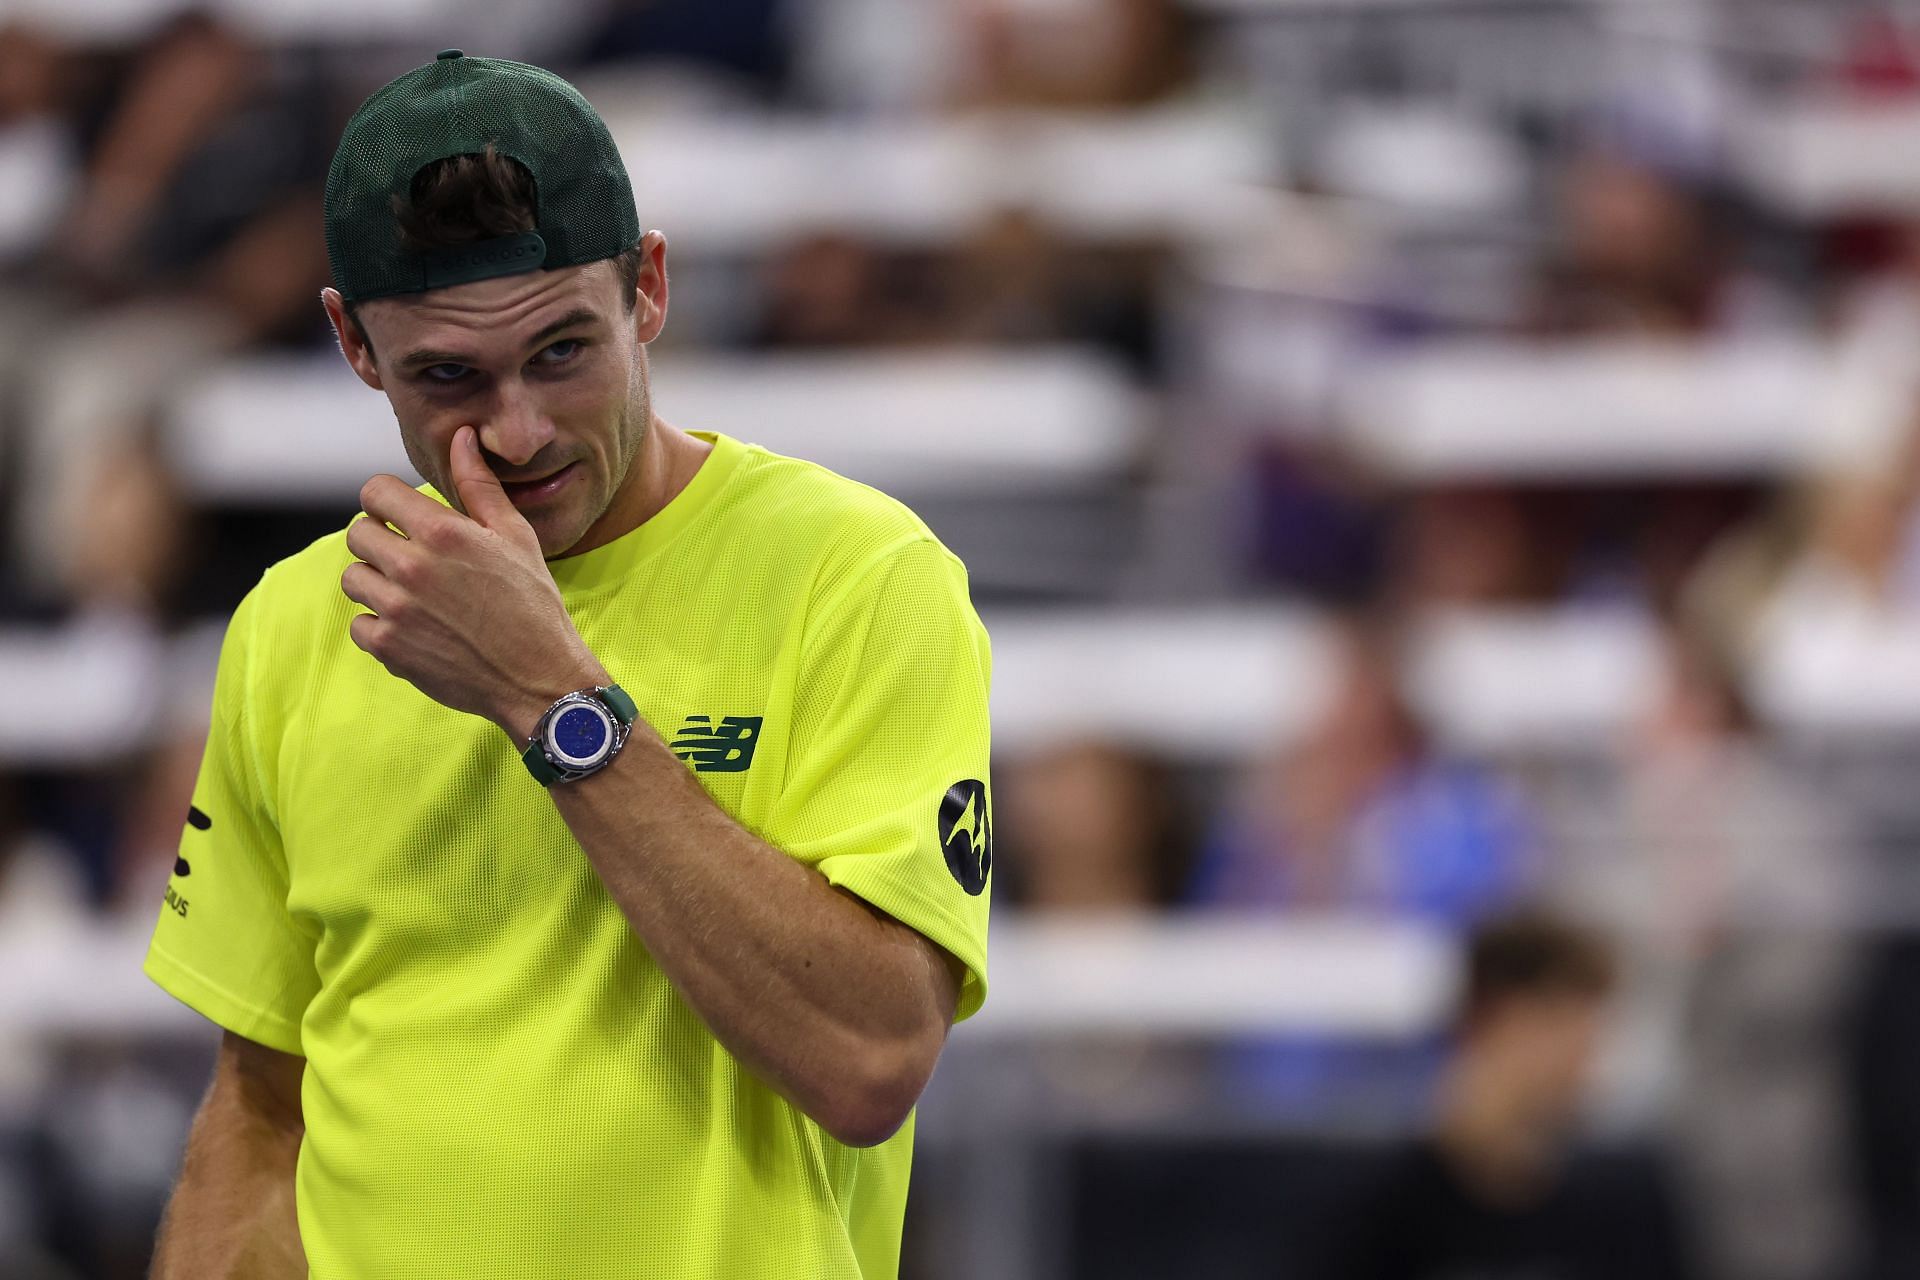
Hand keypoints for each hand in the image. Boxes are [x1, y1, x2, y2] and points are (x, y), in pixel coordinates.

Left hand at [342, 426, 608, 738]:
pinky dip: (379, 626)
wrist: (539, 679)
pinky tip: (413, 628)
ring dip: (376, 582)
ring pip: (354, 578)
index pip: (374, 493)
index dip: (386, 500)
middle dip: (380, 539)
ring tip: (413, 595)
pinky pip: (359, 624)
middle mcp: (412, 567)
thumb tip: (461, 437)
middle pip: (357, 534)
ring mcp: (396, 610)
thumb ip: (479, 486)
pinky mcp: (389, 647)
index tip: (401, 515)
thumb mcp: (515, 537)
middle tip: (411, 556)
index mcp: (443, 532)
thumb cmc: (534, 605)